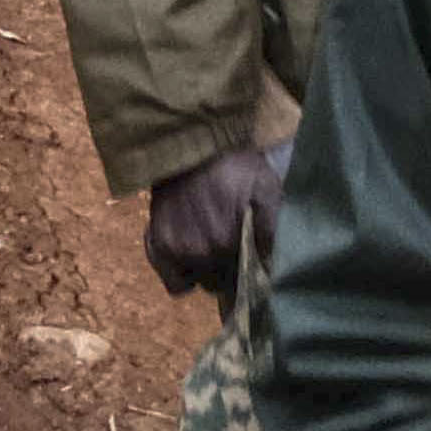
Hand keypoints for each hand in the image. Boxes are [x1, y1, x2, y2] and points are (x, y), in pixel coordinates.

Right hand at [140, 142, 284, 295]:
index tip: (251, 260)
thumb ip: (271, 228)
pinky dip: (182, 276)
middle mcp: (200, 252)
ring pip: (200, 281)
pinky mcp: (158, 244)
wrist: (192, 146)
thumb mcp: (265, 188)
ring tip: (212, 243)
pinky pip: (174, 283)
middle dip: (228, 270)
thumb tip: (272, 265)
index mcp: (228, 242)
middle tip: (232, 245)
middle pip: (221, 282)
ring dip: (207, 270)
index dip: (249, 274)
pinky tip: (190, 258)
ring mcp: (176, 250)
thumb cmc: (233, 167)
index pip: (244, 281)